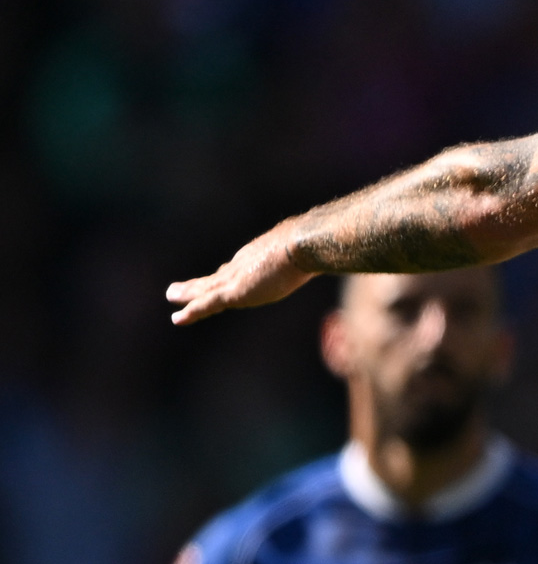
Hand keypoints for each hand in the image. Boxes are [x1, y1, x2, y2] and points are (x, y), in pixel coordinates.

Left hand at [166, 227, 317, 324]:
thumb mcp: (312, 252)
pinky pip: (207, 303)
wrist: (303, 245)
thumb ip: (318, 254)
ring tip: (171, 294)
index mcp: (260, 256)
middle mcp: (244, 264)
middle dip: (199, 283)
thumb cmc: (313, 246)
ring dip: (188, 293)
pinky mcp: (234, 291)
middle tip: (179, 287)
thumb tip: (341, 247)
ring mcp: (237, 277)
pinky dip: (192, 311)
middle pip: (217, 276)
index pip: (237, 268)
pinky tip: (177, 318)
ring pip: (205, 288)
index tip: (217, 275)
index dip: (225, 273)